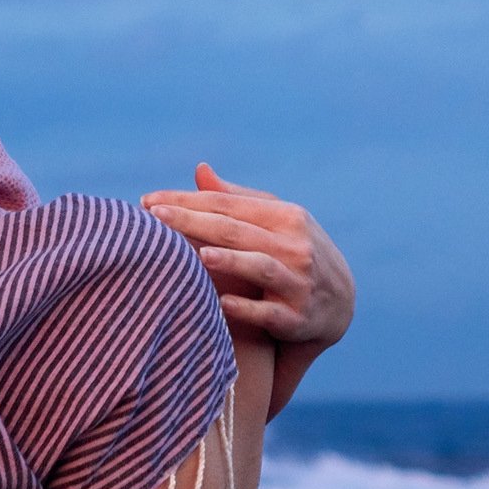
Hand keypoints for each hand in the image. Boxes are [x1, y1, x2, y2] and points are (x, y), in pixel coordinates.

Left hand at [141, 163, 354, 352]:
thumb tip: (199, 170)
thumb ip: (237, 199)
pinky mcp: (298, 318)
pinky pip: (269, 312)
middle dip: (193, 221)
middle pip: (236, 230)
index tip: (148, 201)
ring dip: (230, 261)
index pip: (227, 204)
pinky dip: (247, 308)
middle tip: (154, 216)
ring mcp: (298, 281)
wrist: (340, 304)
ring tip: (198, 254)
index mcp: (285, 215)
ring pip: (259, 266)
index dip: (187, 200)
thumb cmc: (294, 253)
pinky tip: (220, 303)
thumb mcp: (276, 221)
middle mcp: (294, 244)